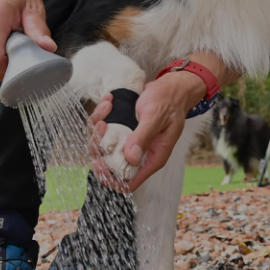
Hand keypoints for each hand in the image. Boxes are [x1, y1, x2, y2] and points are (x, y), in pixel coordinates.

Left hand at [89, 72, 205, 191]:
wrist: (171, 88)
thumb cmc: (168, 102)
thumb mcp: (155, 117)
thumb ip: (144, 137)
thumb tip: (131, 158)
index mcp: (151, 158)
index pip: (128, 181)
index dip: (110, 177)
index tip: (98, 161)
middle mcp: (139, 153)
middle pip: (109, 163)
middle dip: (99, 144)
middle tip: (102, 123)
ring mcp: (129, 142)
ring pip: (103, 144)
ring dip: (98, 127)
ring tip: (107, 107)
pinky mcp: (122, 130)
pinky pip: (104, 129)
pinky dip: (102, 115)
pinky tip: (109, 102)